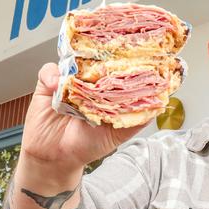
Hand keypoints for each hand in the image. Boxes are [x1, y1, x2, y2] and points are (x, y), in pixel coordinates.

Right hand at [20, 63, 148, 174]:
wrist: (56, 159)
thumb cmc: (89, 145)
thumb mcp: (119, 134)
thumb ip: (138, 119)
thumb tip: (160, 105)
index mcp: (108, 91)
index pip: (118, 68)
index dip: (125, 60)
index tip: (132, 52)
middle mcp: (90, 83)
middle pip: (96, 59)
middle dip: (102, 52)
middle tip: (107, 49)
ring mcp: (69, 81)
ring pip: (73, 60)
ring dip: (77, 60)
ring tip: (81, 70)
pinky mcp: (48, 85)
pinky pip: (49, 71)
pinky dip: (53, 75)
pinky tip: (58, 85)